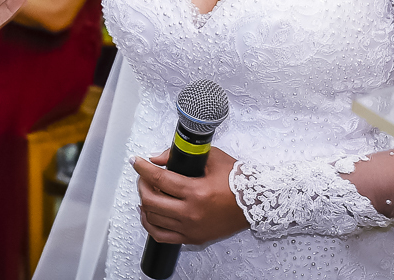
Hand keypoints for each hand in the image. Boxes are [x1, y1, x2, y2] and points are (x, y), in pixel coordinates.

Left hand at [132, 146, 247, 244]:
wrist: (257, 203)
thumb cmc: (238, 180)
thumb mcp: (212, 158)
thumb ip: (180, 156)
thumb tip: (156, 158)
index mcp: (196, 192)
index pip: (159, 179)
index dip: (142, 168)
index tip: (136, 161)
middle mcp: (191, 213)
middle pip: (151, 200)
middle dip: (141, 184)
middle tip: (143, 175)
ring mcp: (190, 228)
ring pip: (153, 218)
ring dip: (144, 202)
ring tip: (148, 191)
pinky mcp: (192, 238)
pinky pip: (161, 236)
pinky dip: (150, 224)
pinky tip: (149, 212)